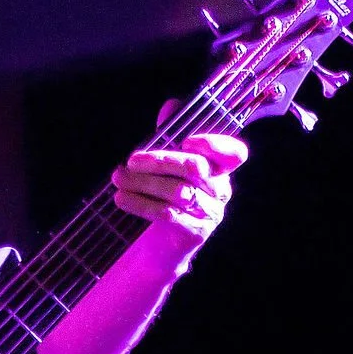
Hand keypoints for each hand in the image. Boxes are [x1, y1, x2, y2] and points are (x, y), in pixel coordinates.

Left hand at [113, 107, 246, 249]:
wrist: (159, 248)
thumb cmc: (163, 198)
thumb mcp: (165, 165)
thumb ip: (169, 136)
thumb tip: (172, 105)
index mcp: (219, 169)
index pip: (234, 153)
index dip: (214, 144)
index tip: (187, 140)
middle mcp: (220, 190)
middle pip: (194, 168)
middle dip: (159, 161)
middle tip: (131, 160)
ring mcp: (210, 213)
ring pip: (177, 191)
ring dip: (143, 183)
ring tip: (118, 179)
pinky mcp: (195, 233)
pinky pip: (167, 213)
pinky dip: (141, 204)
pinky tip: (121, 198)